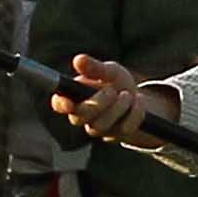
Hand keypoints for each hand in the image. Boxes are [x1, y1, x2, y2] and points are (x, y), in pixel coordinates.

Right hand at [50, 52, 167, 144]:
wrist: (138, 97)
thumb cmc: (116, 82)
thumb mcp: (109, 71)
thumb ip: (95, 67)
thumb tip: (78, 60)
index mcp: (75, 96)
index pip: (59, 104)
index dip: (61, 104)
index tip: (68, 103)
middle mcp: (82, 115)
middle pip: (78, 119)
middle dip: (97, 104)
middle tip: (112, 91)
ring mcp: (98, 128)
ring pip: (100, 127)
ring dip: (118, 108)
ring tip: (128, 94)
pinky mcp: (115, 136)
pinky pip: (123, 129)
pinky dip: (134, 113)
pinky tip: (137, 102)